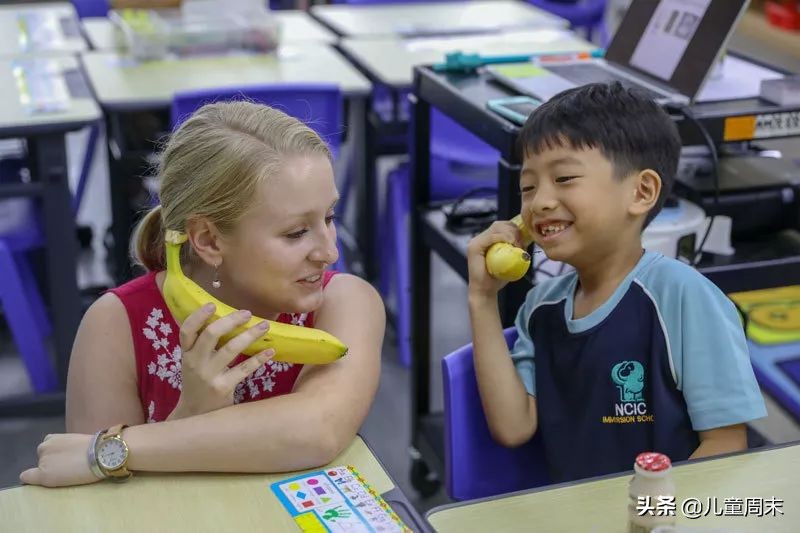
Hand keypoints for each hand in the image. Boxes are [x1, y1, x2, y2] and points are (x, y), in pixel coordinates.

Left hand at [20, 434, 97, 487]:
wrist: (100, 455)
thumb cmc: (95, 448)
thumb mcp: (78, 441)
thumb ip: (67, 446)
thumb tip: (69, 455)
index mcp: (52, 438)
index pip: (46, 447)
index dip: (54, 455)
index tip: (64, 459)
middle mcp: (44, 448)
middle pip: (42, 458)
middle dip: (51, 462)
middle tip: (66, 467)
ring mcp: (43, 461)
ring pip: (39, 468)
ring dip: (47, 470)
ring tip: (64, 474)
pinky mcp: (43, 474)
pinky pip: (27, 477)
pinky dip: (30, 480)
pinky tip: (40, 482)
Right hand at [168, 304, 274, 419]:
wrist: (195, 415)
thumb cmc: (198, 383)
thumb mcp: (194, 362)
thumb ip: (204, 344)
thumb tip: (227, 319)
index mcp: (187, 353)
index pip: (186, 330)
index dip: (198, 316)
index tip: (212, 304)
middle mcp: (195, 362)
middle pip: (211, 335)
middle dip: (231, 321)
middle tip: (248, 313)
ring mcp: (209, 376)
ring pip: (230, 349)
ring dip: (250, 335)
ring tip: (265, 326)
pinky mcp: (223, 388)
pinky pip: (244, 369)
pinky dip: (258, 359)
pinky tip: (270, 351)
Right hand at [467, 220, 524, 297]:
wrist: (486, 291)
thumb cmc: (498, 277)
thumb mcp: (510, 258)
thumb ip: (515, 248)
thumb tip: (528, 238)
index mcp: (488, 239)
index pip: (502, 225)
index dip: (514, 228)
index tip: (524, 239)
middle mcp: (480, 238)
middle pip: (499, 224)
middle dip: (514, 230)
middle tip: (521, 243)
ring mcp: (475, 242)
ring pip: (496, 228)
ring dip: (510, 234)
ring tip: (517, 245)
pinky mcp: (474, 247)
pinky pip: (491, 237)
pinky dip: (503, 238)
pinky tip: (511, 243)